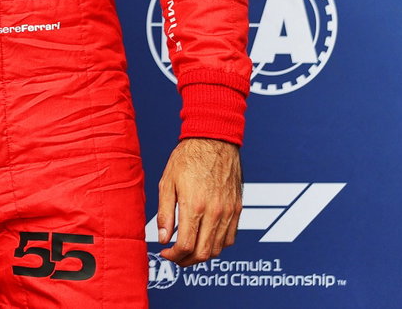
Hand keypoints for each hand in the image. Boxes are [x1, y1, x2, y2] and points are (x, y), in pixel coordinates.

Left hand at [157, 137, 241, 264]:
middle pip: (204, 253)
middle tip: (174, 257)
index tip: (165, 253)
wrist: (214, 140)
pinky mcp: (238, 209)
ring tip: (187, 250)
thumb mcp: (167, 183)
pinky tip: (204, 238)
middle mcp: (215, 212)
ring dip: (202, 255)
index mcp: (195, 206)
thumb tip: (163, 238)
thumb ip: (165, 213)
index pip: (186, 245)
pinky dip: (217, 245)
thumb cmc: (187, 158)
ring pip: (218, 249)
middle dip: (186, 261)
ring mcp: (229, 212)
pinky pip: (230, 238)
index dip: (173, 256)